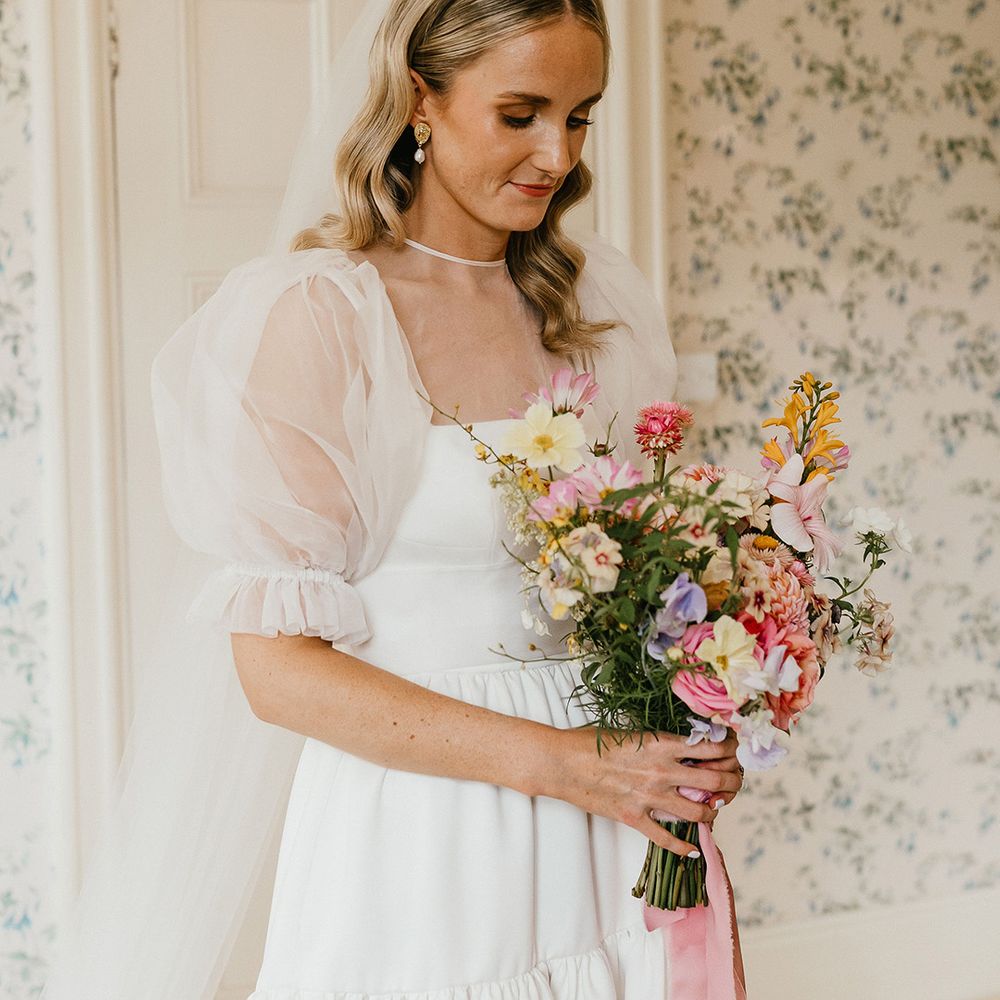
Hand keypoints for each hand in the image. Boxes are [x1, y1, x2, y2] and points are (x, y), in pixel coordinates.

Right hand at [548, 725, 742, 857]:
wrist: (562, 762)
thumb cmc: (591, 741)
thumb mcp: (631, 732)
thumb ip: (659, 741)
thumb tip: (686, 746)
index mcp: (660, 744)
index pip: (711, 747)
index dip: (730, 747)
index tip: (735, 748)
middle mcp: (661, 771)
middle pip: (714, 780)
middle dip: (733, 780)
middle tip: (735, 778)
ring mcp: (649, 797)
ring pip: (699, 811)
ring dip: (714, 810)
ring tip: (716, 807)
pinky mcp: (634, 818)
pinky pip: (666, 838)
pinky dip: (683, 846)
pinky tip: (692, 848)